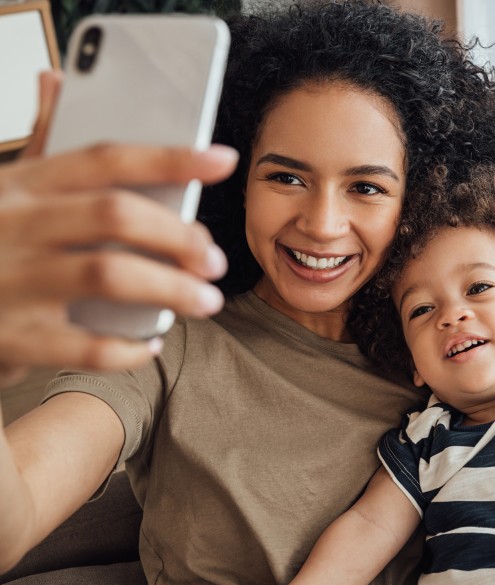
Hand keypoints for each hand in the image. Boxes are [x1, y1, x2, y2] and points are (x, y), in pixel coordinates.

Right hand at [0, 72, 237, 386]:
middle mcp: (13, 225)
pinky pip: (88, 346)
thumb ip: (40, 144)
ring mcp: (10, 281)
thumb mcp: (4, 189)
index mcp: (20, 183)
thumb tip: (55, 79)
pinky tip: (150, 342)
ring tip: (205, 300)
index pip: (105, 159)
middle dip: (179, 236)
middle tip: (213, 260)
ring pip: (109, 275)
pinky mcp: (12, 338)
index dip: (171, 157)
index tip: (224, 160)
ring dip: (172, 289)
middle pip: (115, 215)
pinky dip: (130, 347)